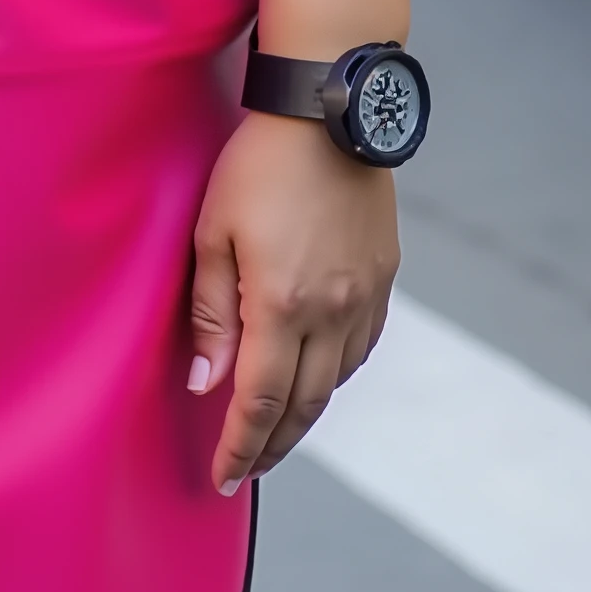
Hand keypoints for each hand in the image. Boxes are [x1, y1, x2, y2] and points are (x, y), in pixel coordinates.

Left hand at [187, 110, 396, 494]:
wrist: (329, 113)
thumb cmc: (258, 166)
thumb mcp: (212, 232)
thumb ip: (209, 312)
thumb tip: (207, 382)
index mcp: (281, 304)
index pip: (260, 401)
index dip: (240, 446)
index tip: (222, 478)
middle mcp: (331, 311)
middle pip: (302, 405)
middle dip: (272, 445)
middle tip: (246, 470)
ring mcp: (363, 296)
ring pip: (335, 381)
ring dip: (304, 415)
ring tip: (276, 433)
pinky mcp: (383, 276)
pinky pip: (360, 347)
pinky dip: (335, 375)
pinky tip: (317, 377)